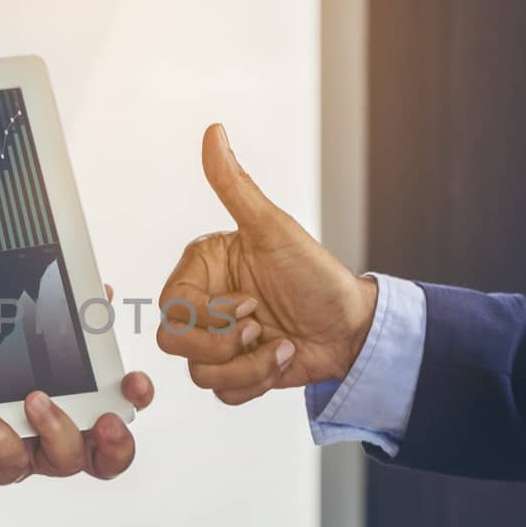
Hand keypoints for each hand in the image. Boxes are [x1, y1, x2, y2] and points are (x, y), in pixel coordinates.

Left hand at [0, 285, 154, 482]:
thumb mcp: (27, 341)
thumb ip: (66, 321)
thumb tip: (99, 294)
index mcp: (77, 409)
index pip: (122, 410)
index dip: (135, 401)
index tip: (133, 382)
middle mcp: (59, 438)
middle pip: (103, 455)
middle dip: (112, 440)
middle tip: (104, 419)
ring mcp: (30, 454)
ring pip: (59, 460)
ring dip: (55, 428)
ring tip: (35, 399)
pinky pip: (4, 462)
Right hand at [159, 124, 377, 405]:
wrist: (353, 328)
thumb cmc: (317, 276)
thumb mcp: (273, 229)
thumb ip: (235, 186)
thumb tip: (215, 135)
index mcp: (204, 270)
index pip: (171, 304)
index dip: (208, 314)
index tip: (249, 303)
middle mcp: (206, 304)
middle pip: (174, 341)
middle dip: (225, 344)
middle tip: (261, 325)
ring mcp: (220, 339)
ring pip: (199, 371)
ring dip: (248, 365)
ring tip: (277, 344)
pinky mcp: (236, 370)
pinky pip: (221, 392)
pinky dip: (255, 381)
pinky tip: (279, 358)